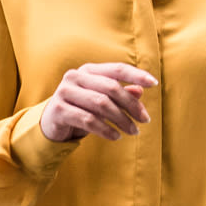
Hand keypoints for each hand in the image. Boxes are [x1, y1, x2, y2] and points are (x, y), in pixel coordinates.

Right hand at [40, 63, 156, 142]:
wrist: (50, 124)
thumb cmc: (80, 109)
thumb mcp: (101, 101)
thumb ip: (119, 94)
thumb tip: (141, 91)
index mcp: (88, 70)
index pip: (117, 69)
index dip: (137, 75)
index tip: (154, 83)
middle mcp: (75, 77)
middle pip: (111, 88)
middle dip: (131, 105)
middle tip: (145, 120)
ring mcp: (64, 92)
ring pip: (101, 104)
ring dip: (121, 120)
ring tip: (133, 131)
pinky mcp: (58, 109)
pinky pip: (88, 120)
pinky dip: (106, 129)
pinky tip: (116, 137)